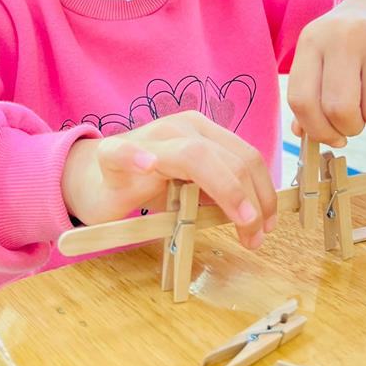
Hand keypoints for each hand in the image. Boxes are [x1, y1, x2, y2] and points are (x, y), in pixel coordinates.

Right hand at [61, 111, 276, 249]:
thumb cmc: (148, 185)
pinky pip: (124, 152)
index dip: (264, 191)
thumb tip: (255, 216)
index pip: (246, 156)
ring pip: (194, 155)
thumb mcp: (191, 189)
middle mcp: (180, 127)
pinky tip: (147, 166)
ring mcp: (147, 137)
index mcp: (202, 132)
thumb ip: (218, 193)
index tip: (269, 225)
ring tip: (239, 220)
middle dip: (250, 200)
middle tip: (255, 238)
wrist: (96, 178)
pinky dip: (136, 157)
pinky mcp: (112, 153)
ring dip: (224, 190)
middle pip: (229, 158)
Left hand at [287, 0, 365, 147]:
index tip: (331, 135)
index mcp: (313, 39)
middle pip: (339, 110)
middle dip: (348, 128)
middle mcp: (345, 36)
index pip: (301, 100)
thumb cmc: (349, 40)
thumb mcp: (321, 54)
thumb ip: (308, 95)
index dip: (315, 129)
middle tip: (355, 121)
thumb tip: (304, 136)